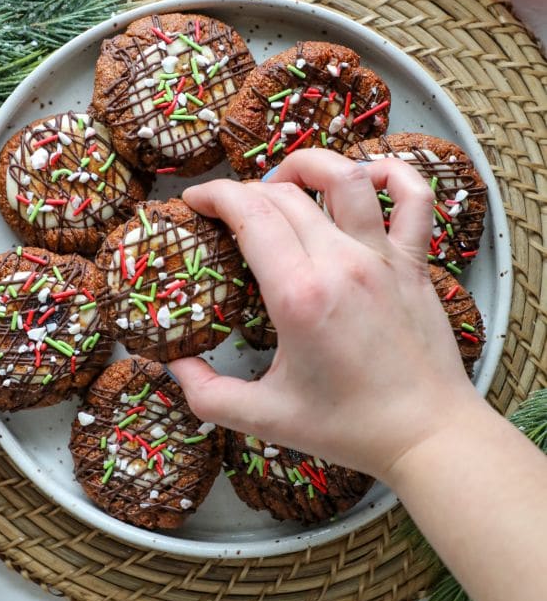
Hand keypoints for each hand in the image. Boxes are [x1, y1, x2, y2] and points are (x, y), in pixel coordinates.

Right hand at [169, 150, 482, 482]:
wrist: (428, 435)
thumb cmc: (349, 428)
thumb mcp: (265, 419)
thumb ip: (208, 395)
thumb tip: (172, 366)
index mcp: (298, 296)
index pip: (249, 214)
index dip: (215, 194)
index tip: (195, 200)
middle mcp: (341, 264)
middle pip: (284, 195)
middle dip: (245, 189)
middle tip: (229, 209)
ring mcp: (382, 257)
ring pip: (346, 177)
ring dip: (308, 165)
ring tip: (285, 178)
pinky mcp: (415, 262)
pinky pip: (414, 197)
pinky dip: (392, 173)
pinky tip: (366, 177)